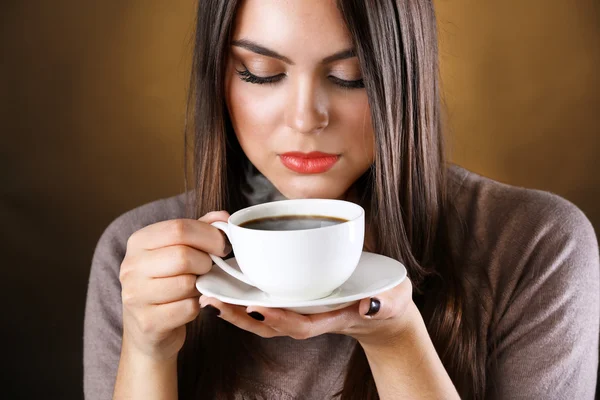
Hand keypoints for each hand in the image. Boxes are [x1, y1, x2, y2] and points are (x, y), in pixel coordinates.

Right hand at [119, 211, 230, 360]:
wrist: (147, 329)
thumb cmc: (167, 283)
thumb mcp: (178, 250)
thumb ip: (200, 230)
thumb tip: (224, 218)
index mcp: (139, 241)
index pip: (179, 228)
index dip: (209, 236)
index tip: (223, 246)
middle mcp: (131, 266)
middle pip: (183, 256)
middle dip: (206, 263)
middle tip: (208, 269)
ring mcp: (135, 295)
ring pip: (186, 283)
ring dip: (201, 286)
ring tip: (196, 287)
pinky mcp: (148, 322)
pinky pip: (188, 308)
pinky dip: (197, 306)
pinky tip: (189, 305)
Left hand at [199, 276, 413, 346]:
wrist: (383, 309)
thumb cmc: (387, 301)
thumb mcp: (394, 299)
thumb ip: (386, 302)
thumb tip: (371, 305)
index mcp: (332, 318)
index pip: (302, 325)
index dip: (280, 320)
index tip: (259, 308)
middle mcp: (311, 318)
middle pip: (272, 325)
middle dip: (243, 317)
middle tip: (214, 302)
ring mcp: (302, 312)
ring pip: (264, 318)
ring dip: (237, 310)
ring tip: (210, 298)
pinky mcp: (298, 302)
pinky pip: (268, 305)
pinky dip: (247, 301)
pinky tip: (229, 289)